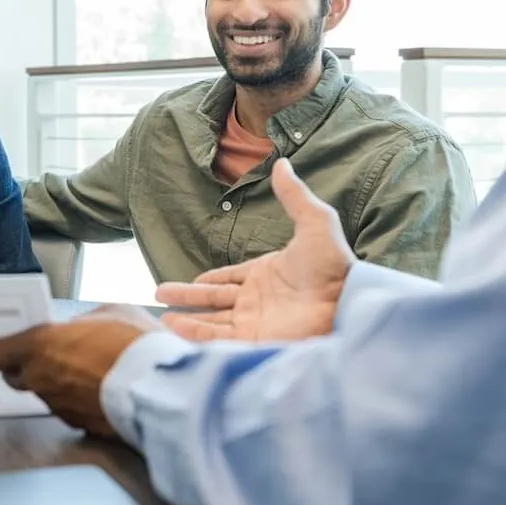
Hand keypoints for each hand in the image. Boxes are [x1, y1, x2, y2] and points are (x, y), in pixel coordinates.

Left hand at [0, 305, 162, 437]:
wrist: (161, 389)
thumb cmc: (134, 343)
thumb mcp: (111, 312)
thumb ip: (85, 321)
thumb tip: (80, 328)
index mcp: (40, 346)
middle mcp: (42, 379)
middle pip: (17, 377)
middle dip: (22, 368)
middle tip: (41, 356)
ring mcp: (60, 406)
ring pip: (46, 393)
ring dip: (56, 383)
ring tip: (85, 369)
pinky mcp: (81, 426)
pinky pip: (70, 409)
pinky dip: (79, 400)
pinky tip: (100, 389)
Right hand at [155, 159, 353, 341]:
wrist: (345, 304)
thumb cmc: (334, 265)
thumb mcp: (315, 221)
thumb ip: (294, 195)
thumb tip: (281, 163)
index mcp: (267, 274)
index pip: (231, 278)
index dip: (212, 280)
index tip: (192, 283)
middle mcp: (258, 301)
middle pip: (214, 299)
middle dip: (187, 298)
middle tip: (160, 294)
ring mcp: (254, 322)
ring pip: (210, 320)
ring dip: (185, 317)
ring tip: (160, 316)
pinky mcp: (251, 341)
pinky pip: (215, 338)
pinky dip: (193, 334)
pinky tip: (172, 328)